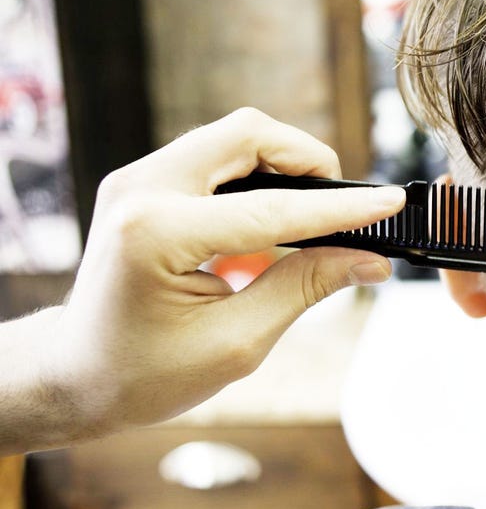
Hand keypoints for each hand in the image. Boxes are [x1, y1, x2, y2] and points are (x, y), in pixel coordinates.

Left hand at [2, 108, 405, 453]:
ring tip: (312, 214)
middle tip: (344, 205)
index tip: (388, 203)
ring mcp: (138, 179)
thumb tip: (369, 260)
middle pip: (248, 133)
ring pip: (234, 136)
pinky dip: (257, 175)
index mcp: (157, 235)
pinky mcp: (144, 181)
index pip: (271, 207)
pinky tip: (274, 218)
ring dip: (283, 164)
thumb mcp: (236, 342)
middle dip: (308, 159)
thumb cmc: (144, 373)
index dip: (340, 207)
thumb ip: (305, 288)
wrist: (73, 374)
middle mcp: (141, 190)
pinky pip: (216, 154)